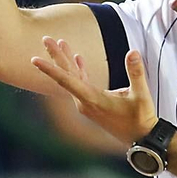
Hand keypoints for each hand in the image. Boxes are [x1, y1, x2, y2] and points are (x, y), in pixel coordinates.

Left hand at [30, 40, 157, 148]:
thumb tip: (132, 52)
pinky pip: (81, 84)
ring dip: (66, 61)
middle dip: (56, 56)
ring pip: (72, 79)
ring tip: (59, 43)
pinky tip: (77, 59)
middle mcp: (85, 102)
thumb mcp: (141, 95)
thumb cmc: (141, 118)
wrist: (141, 139)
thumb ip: (136, 73)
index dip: (50, 69)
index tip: (34, 60)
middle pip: (66, 76)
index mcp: (92, 100)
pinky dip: (78, 70)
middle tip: (45, 38)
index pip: (67, 81)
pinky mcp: (93, 104)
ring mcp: (88, 104)